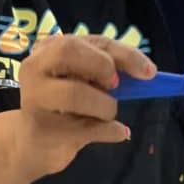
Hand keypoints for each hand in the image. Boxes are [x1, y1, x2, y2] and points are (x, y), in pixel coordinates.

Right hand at [15, 34, 155, 175]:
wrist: (34, 143)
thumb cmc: (65, 105)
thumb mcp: (85, 80)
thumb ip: (109, 69)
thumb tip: (147, 72)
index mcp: (49, 49)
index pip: (89, 41)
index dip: (124, 53)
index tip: (149, 71)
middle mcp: (34, 68)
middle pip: (68, 51)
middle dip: (102, 66)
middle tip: (116, 87)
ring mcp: (34, 99)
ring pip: (74, 93)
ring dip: (105, 106)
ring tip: (107, 114)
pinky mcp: (42, 130)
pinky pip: (85, 129)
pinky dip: (110, 131)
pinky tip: (119, 132)